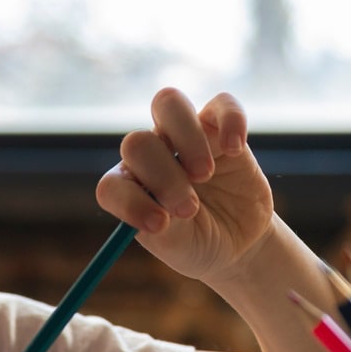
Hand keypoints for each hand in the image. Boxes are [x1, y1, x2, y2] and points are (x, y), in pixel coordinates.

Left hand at [97, 88, 275, 284]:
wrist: (238, 242)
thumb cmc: (198, 244)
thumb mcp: (181, 248)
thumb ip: (165, 231)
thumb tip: (159, 214)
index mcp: (129, 188)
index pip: (112, 185)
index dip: (130, 203)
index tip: (159, 225)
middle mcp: (150, 156)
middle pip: (137, 143)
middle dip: (163, 177)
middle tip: (189, 209)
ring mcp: (183, 136)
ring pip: (167, 104)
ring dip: (186, 139)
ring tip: (205, 175)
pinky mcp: (219, 127)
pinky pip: (222, 103)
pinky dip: (230, 120)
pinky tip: (235, 149)